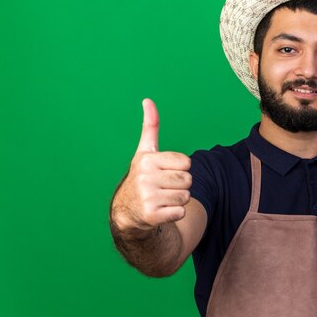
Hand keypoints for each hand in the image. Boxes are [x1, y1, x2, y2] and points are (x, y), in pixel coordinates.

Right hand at [111, 98, 191, 231]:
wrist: (128, 210)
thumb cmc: (143, 176)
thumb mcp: (145, 152)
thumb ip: (150, 127)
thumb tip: (148, 100)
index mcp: (147, 159)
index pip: (187, 162)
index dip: (181, 168)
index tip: (165, 172)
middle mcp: (145, 177)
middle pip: (188, 180)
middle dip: (181, 185)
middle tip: (165, 187)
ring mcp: (147, 197)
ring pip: (186, 197)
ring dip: (179, 200)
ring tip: (163, 198)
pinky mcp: (151, 215)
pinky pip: (181, 212)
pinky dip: (175, 213)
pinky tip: (162, 211)